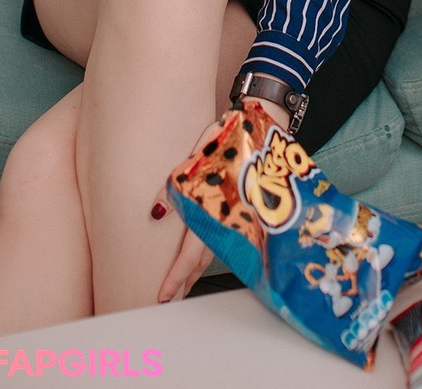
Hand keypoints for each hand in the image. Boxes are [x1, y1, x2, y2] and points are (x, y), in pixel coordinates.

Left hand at [151, 98, 291, 302]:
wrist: (265, 125)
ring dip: (199, 269)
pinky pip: (229, 238)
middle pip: (204, 259)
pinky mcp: (249, 210)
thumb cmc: (232, 137)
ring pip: (217, 251)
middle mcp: (229, 218)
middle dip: (186, 280)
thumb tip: (156, 213)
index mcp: (215, 207)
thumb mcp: (200, 156)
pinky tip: (209, 252)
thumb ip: (178, 186)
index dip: (176, 277)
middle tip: (171, 296)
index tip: (162, 296)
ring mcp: (242, 216)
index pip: (191, 253)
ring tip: (186, 281)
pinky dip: (215, 251)